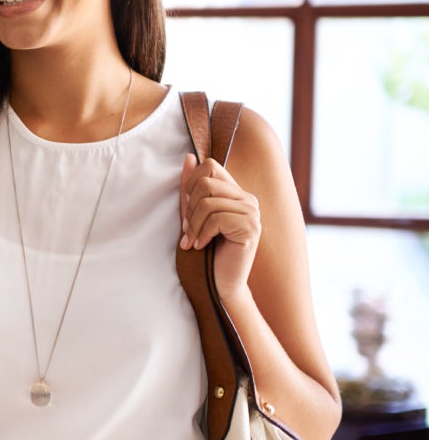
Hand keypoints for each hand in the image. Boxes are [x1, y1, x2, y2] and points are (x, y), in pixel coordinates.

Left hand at [179, 153, 259, 298]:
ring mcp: (252, 213)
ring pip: (208, 202)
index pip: (210, 165)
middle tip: (188, 230)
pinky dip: (202, 234)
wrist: (219, 283)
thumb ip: (191, 188)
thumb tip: (189, 156)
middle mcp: (248, 199)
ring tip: (193, 240)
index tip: (187, 208)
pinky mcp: (251, 228)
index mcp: (235, 192)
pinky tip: (202, 246)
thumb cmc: (205, 250)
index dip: (191, 183)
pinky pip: (216, 219)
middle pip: (206, 182)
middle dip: (189, 208)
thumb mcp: (193, 215)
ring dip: (193, 225)